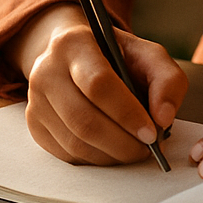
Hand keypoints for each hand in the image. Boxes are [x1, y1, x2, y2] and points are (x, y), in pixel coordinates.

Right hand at [10, 4, 188, 164]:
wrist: (76, 54)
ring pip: (74, 142)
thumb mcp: (148, 55)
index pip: (98, 84)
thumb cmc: (115, 55)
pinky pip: (66, 153)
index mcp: (74, 43)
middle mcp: (47, 70)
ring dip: (110, 155)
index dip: (126, 113)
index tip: (151, 133)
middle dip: (121, 142)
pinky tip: (112, 150)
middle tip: (146, 149)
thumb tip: (163, 118)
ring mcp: (35, 99)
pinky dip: (95, 159)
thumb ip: (167, 80)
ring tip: (134, 150)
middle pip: (84, 119)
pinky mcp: (35, 124)